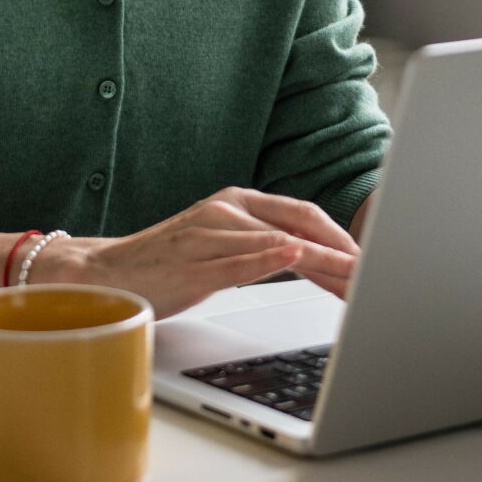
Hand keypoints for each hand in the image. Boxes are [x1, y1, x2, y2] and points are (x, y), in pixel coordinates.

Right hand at [35, 188, 359, 318]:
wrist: (105, 274)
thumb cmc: (166, 265)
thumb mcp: (222, 248)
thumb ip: (262, 249)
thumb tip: (312, 263)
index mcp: (236, 203)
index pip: (303, 214)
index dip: (341, 235)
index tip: (371, 259)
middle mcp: (225, 210)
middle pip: (300, 225)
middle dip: (342, 251)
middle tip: (377, 272)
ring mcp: (208, 234)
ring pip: (277, 244)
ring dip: (322, 264)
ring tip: (355, 279)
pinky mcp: (191, 263)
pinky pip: (238, 261)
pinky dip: (270, 258)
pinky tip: (295, 256)